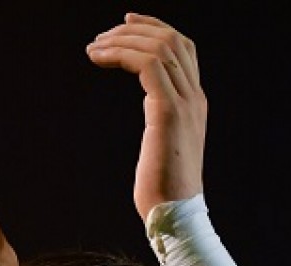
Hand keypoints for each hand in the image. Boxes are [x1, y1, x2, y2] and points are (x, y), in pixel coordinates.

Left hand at [87, 13, 205, 222]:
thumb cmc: (163, 191)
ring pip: (158, 47)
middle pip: (171, 40)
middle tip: (101, 37)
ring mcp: (185, 103)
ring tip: (94, 47)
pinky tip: (99, 59)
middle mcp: (195, 97)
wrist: (174, 215)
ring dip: (122, 40)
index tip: (125, 24)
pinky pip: (146, 65)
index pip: (182, 49)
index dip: (154, 29)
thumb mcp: (163, 146)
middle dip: (133, 30)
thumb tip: (150, 108)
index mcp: (195, 103)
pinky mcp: (168, 112)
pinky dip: (121, 54)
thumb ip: (161, 121)